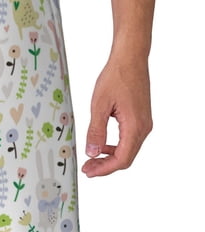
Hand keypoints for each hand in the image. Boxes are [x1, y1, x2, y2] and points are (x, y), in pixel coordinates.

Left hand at [81, 56, 152, 177]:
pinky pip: (129, 139)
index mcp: (135, 126)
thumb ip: (96, 131)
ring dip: (109, 157)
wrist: (130, 59)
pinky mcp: (140, 118)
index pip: (122, 159)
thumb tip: (92, 152)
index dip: (104, 169)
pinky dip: (115, 146)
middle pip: (126, 158)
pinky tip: (101, 145)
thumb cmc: (116, 77)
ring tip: (91, 159)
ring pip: (128, 149)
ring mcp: (144, 123)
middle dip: (106, 166)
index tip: (89, 172)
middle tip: (87, 169)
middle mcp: (143, 127)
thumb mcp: (99, 105)